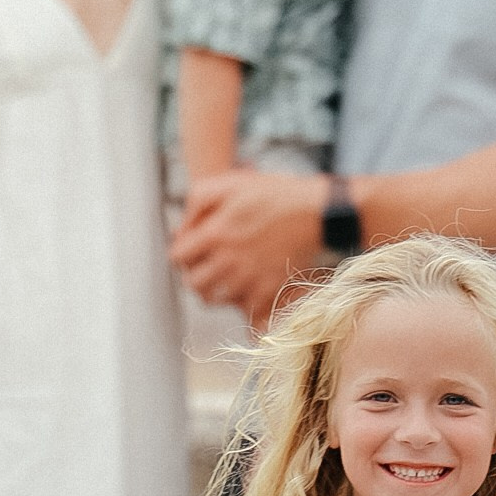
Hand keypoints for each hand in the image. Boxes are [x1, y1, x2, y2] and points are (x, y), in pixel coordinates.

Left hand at [171, 167, 324, 316]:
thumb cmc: (273, 194)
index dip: (182, 253)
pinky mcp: (269, 291)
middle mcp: (228, 260)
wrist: (316, 211)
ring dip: (216, 292)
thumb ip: (197, 202)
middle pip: (194, 284)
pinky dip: (245, 308)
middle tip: (206, 269)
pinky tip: (249, 295)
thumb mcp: (229, 183)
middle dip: (195, 276)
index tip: (194, 250)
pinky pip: (247, 313)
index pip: (178, 257)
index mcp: (214, 234)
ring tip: (226, 280)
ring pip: (216, 300)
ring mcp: (249, 279)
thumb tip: (181, 229)